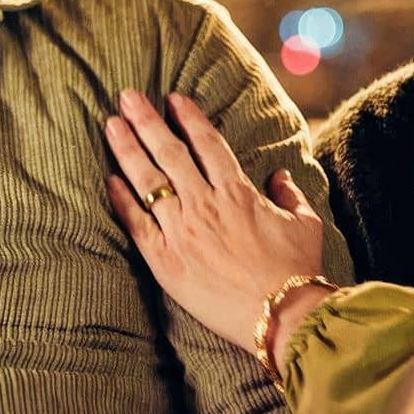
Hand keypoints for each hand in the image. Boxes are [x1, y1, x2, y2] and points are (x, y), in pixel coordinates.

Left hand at [103, 89, 328, 362]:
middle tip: (127, 97)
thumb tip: (280, 177)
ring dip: (127, 150)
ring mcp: (182, 232)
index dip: (188, 118)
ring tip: (111, 125)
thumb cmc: (297, 272)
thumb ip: (290, 195)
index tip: (172, 98)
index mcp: (238, 193)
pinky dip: (121, 200)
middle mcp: (205, 205)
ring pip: (148, 182)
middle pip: (169, 153)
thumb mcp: (305, 225)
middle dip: (146, 121)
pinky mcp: (165, 261)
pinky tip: (108, 180)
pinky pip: (136, 224)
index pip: (207, 144)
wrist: (280, 317)